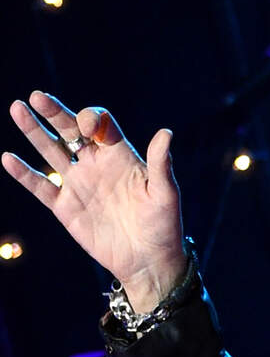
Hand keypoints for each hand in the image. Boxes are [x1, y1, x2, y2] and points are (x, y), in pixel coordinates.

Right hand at [2, 91, 186, 312]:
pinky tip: (8, 158)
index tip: (88, 127)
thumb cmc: (163, 224)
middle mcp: (97, 165)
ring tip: (17, 108)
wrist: (148, 260)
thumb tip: (166, 132)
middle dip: (55, 113)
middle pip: (71, 131)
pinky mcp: (65, 207)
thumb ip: (161, 163)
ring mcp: (79, 184)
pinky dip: (23, 173)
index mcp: (122, 157)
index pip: (102, 126)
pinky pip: (41, 186)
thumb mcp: (165, 193)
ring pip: (51, 151)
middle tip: (37, 96)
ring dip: (34, 131)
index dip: (92, 119)